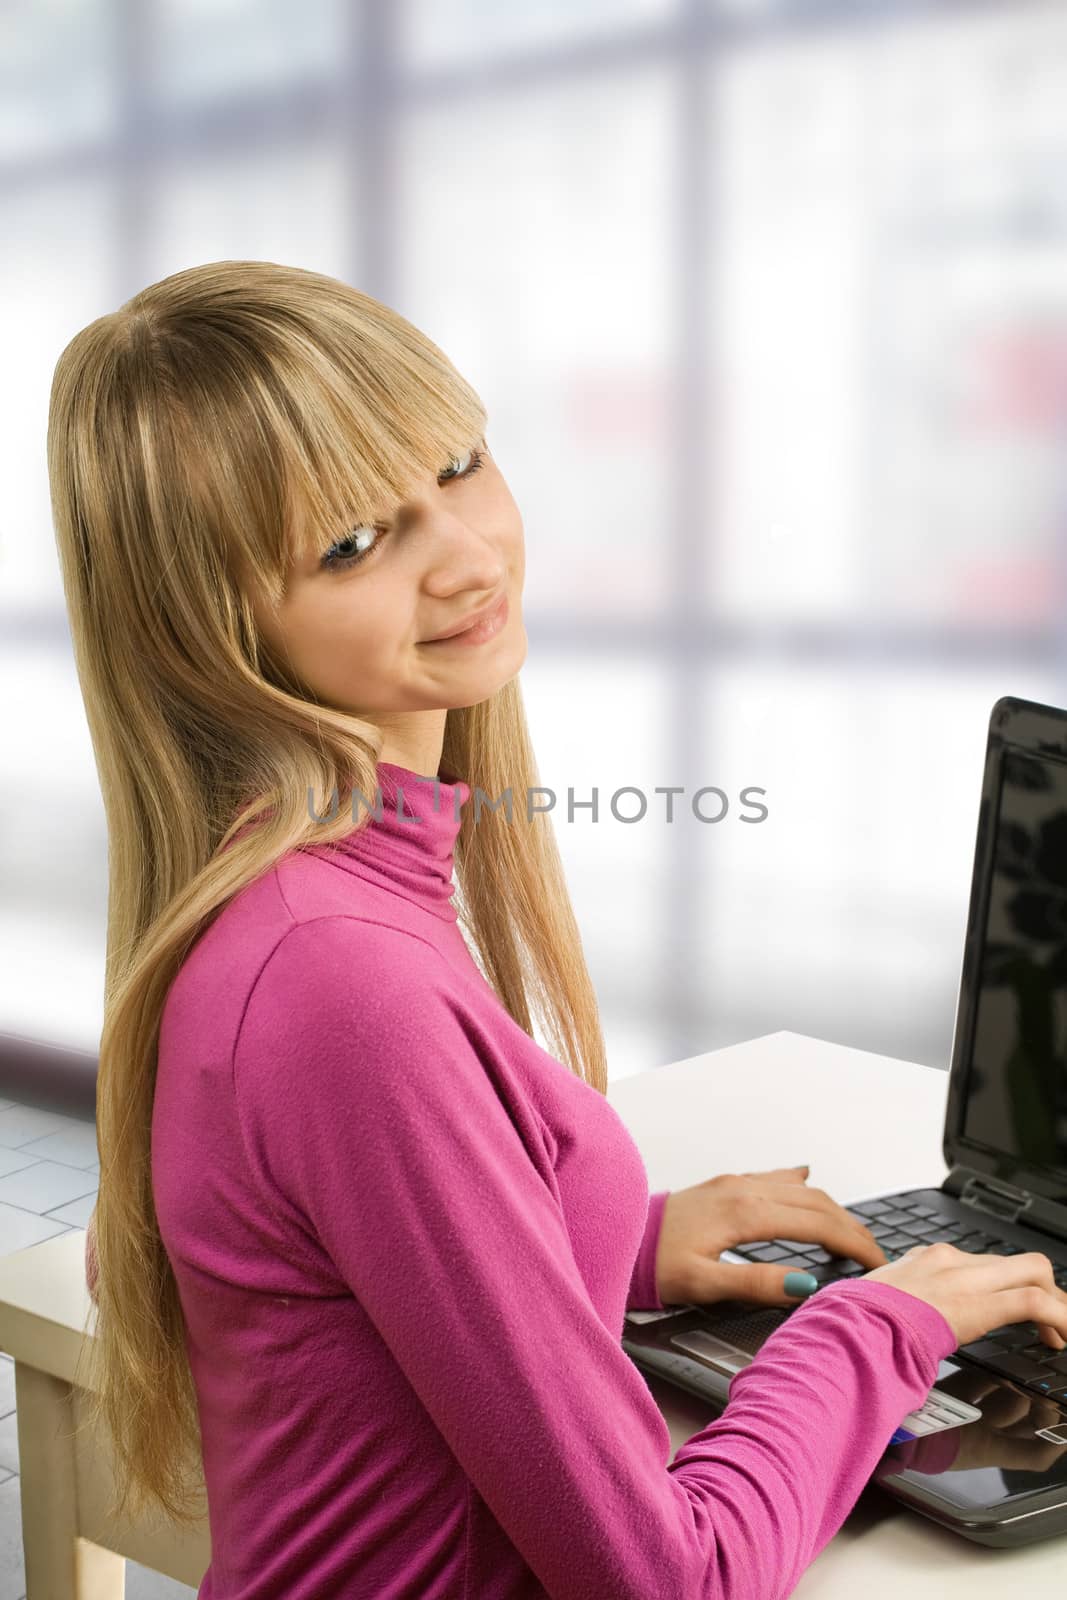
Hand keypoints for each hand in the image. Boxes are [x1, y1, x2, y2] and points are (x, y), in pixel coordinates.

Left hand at [654, 1163, 888, 1307]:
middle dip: (850, 1225)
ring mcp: (733, 1183)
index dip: (852, 1243)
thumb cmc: (653, 1263)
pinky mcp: (723, 1184)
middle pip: (815, 1201)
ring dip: (830, 1206)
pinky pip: (773, 1177)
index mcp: (744, 1213)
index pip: (817, 1223)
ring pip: (797, 1187)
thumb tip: (805, 1285)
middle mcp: (743, 1189)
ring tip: (851, 1229)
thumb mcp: (703, 1283)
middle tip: (874, 1252)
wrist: (616, 1234)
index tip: (876, 1263)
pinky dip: (799, 1183)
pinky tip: (806, 1178)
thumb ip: (756, 1283)